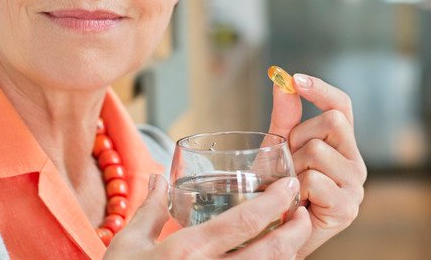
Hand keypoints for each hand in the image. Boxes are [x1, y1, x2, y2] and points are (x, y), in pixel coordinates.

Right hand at [104, 174, 311, 258]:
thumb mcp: (128, 244)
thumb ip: (149, 210)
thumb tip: (157, 178)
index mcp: (186, 251)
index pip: (244, 222)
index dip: (274, 202)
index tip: (289, 187)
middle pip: (271, 253)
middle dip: (296, 231)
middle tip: (302, 213)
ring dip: (288, 255)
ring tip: (291, 238)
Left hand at [268, 73, 366, 257]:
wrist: (274, 233)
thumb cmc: (278, 190)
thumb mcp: (278, 149)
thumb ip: (285, 117)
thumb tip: (283, 80)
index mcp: (342, 145)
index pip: (342, 106)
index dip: (322, 89)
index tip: (296, 79)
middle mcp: (355, 162)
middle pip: (332, 121)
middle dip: (300, 136)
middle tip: (290, 164)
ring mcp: (355, 185)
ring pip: (318, 150)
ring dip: (294, 166)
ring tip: (290, 186)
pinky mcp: (347, 207)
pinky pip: (314, 179)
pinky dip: (296, 189)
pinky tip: (297, 202)